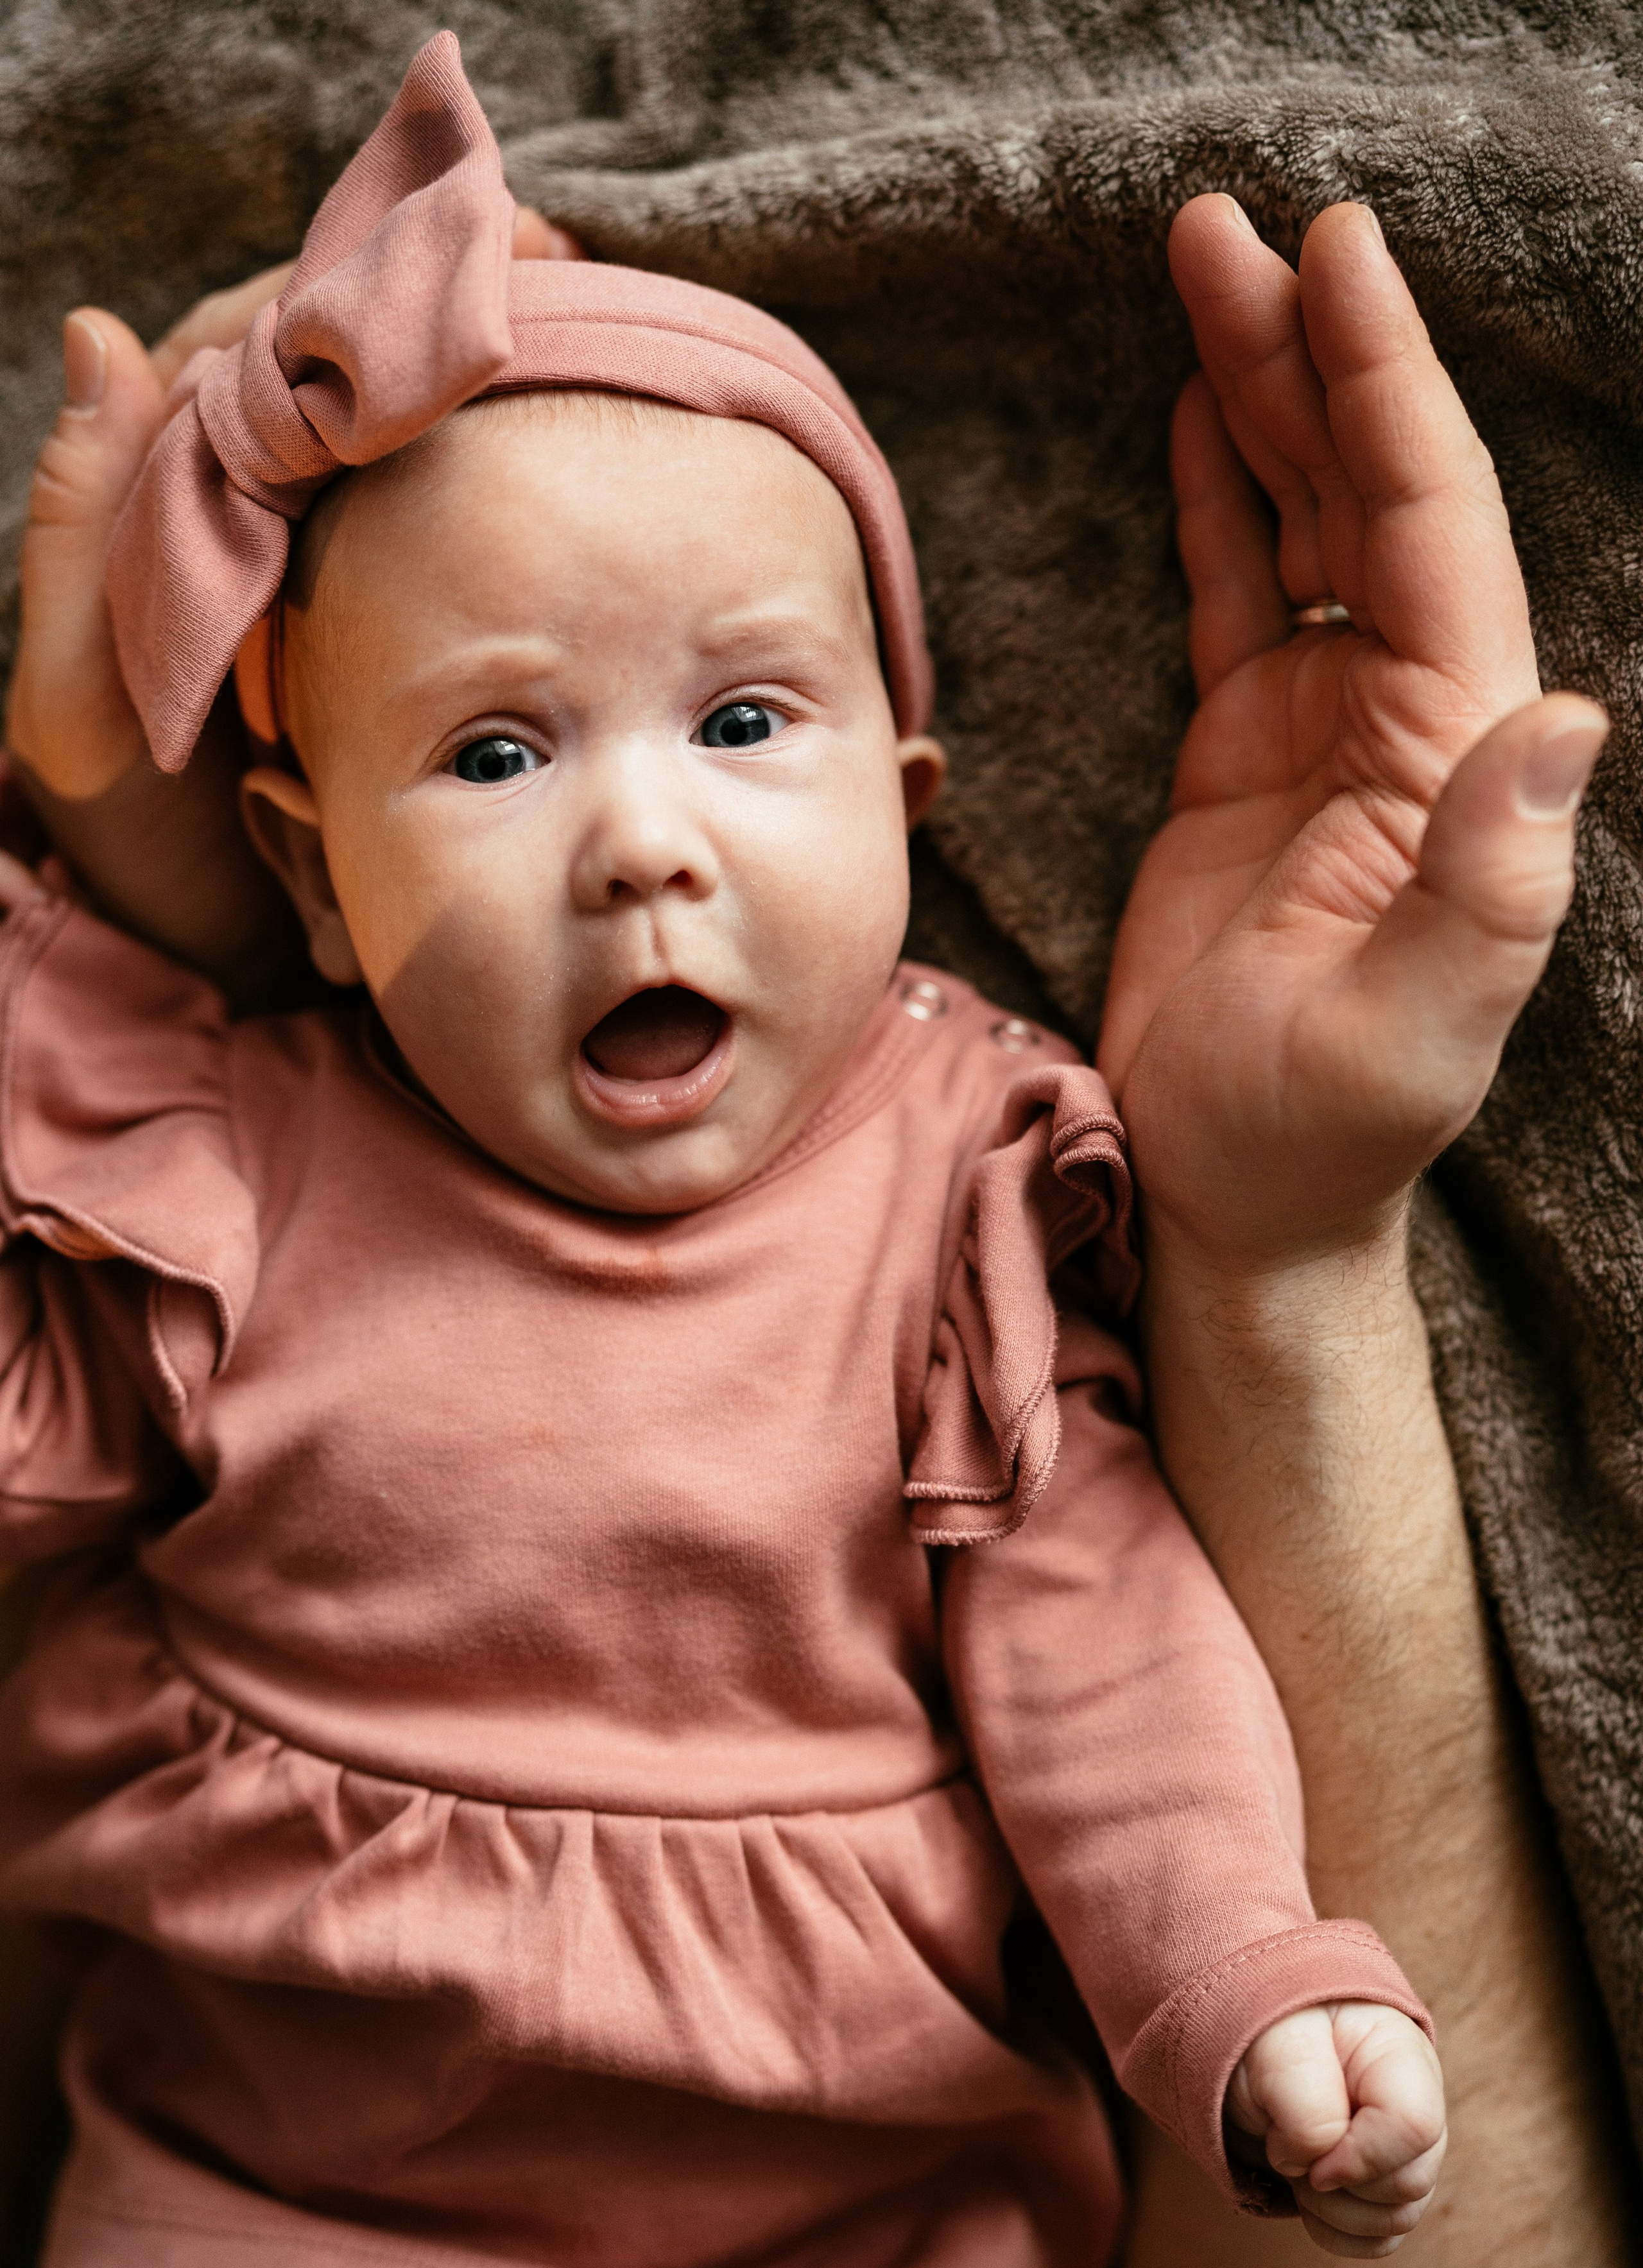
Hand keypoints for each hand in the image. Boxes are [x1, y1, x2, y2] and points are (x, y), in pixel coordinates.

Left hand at [2, 207, 573, 991]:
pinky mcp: (381, 641)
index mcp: (162, 507)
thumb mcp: (80, 706)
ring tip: (602, 339)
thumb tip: (99, 329)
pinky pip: (442, 538)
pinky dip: (506, 489)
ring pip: (402, 445)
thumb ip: (86, 538)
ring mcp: (318, 579)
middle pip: (344, 372)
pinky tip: (581, 467)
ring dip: (491, 381)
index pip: (255, 342)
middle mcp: (245, 521)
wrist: (202, 973)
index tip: (478, 255)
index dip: (356, 281)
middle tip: (573, 276)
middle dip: (450, 305)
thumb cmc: (130, 853)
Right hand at [1098, 197, 1606, 1272]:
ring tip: (1203, 269)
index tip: (1335, 256)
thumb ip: (1493, 879)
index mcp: (1457, 750)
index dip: (1384, 385)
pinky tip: (1195, 414)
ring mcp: (1324, 725)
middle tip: (1229, 224)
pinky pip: (1239, 591)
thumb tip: (1563, 717)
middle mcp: (1406, 713)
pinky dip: (1218, 497)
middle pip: (1364, 489)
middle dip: (1306, 351)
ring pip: (1301, 519)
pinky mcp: (1243, 754)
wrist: (1235, 1191)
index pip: (1429, 526)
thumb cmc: (1323, 1129)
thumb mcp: (1420, 1026)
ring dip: (1257, 396)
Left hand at [1226, 2002, 1445, 2258]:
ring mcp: (1402, 2150)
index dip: (1360, 2156)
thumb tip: (1322, 2170)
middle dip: (1338, 2185)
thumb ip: (1308, 2107)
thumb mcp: (1276, 2049)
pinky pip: (1379, 2240)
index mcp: (1399, 2055)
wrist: (1244, 2043)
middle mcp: (1414, 2104)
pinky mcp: (1380, 2187)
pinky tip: (1303, 2193)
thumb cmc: (1265, 2033)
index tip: (1308, 2154)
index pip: (1415, 2126)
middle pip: (1411, 2184)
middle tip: (1287, 2152)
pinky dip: (1334, 2232)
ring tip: (1293, 2168)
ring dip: (1333, 2211)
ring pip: (1398, 2219)